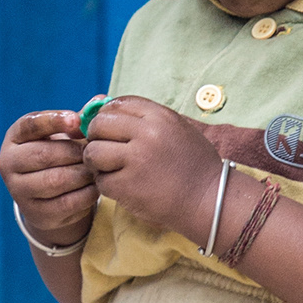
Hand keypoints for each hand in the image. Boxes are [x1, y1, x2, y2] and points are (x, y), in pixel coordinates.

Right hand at [0, 109, 95, 247]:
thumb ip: (79, 120)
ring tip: (97, 169)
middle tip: (96, 151)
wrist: (48, 198)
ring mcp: (19, 190)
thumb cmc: (58, 156)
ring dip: (83, 173)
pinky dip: (86, 193)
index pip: (30, 125)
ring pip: (56, 180)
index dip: (53, 121)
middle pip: (45, 154)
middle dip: (75, 152)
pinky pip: (66, 202)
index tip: (76, 120)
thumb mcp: (62, 136)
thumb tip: (100, 100)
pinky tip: (96, 187)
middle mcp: (8, 163)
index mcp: (14, 138)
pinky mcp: (35, 213)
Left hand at [83, 96, 222, 238]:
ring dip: (97, 162)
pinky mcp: (128, 186)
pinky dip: (107, 185)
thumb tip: (102, 102)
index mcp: (160, 116)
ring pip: (93, 151)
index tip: (109, 129)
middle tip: (106, 151)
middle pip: (99, 124)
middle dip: (96, 137)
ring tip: (111, 169)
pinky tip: (122, 187)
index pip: (117, 103)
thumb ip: (145, 118)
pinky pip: (100, 180)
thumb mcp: (177, 129)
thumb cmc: (193, 165)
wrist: (209, 200)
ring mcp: (137, 159)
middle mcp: (148, 133)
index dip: (106, 115)